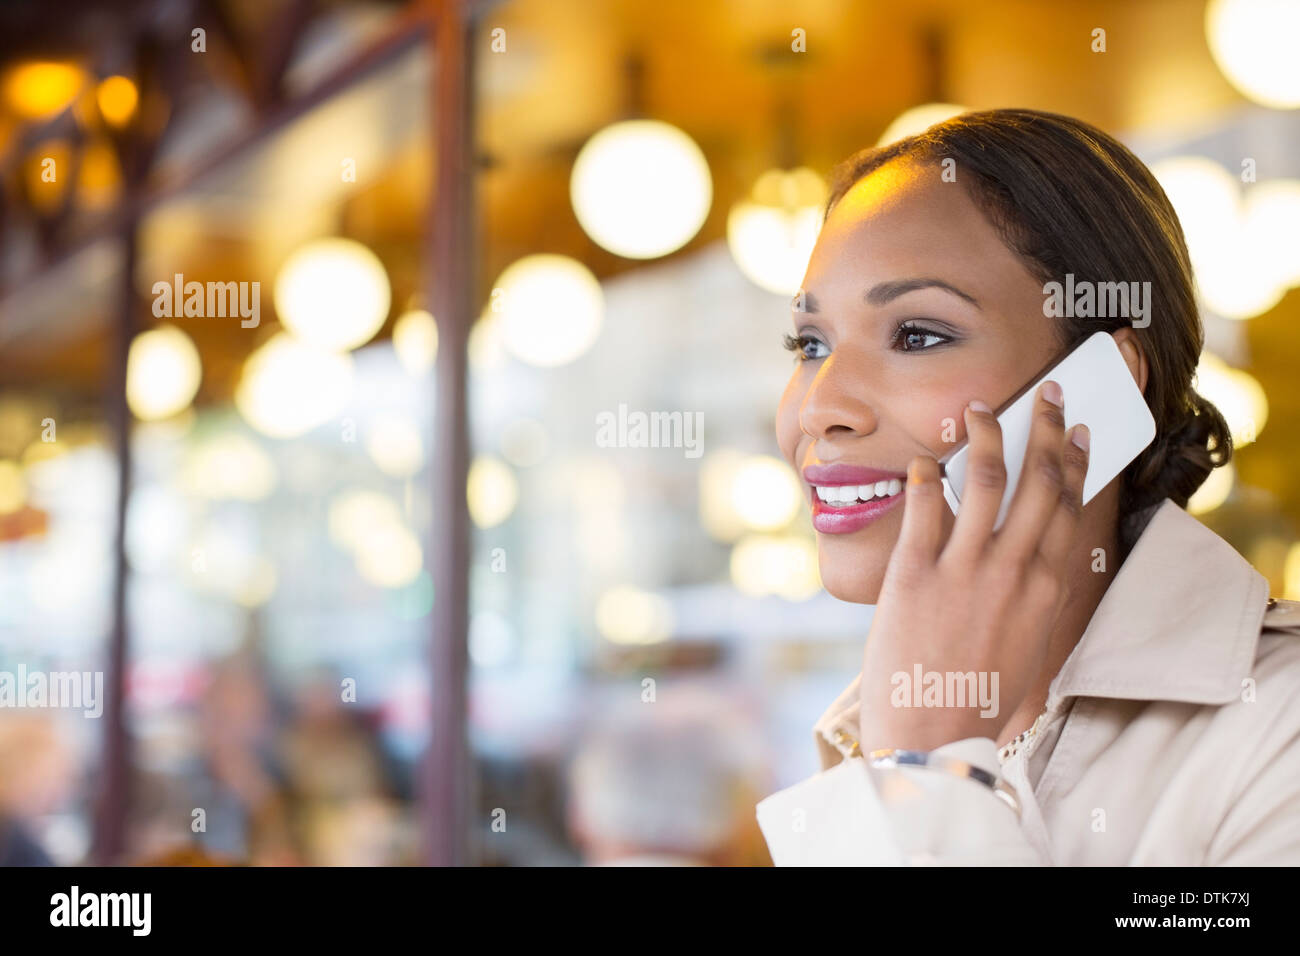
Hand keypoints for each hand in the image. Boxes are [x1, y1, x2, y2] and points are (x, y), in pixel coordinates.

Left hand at [857, 381, 1089, 752]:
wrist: (933, 738)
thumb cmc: (977, 702)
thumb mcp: (1025, 651)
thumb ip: (1029, 603)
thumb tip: (1027, 569)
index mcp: (1045, 590)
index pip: (1067, 509)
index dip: (1071, 463)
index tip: (1073, 432)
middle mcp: (1012, 571)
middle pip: (1036, 483)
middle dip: (1042, 430)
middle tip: (1044, 394)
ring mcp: (964, 569)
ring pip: (982, 482)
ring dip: (984, 438)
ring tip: (979, 408)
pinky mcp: (914, 574)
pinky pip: (923, 510)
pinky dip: (923, 479)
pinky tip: (921, 461)